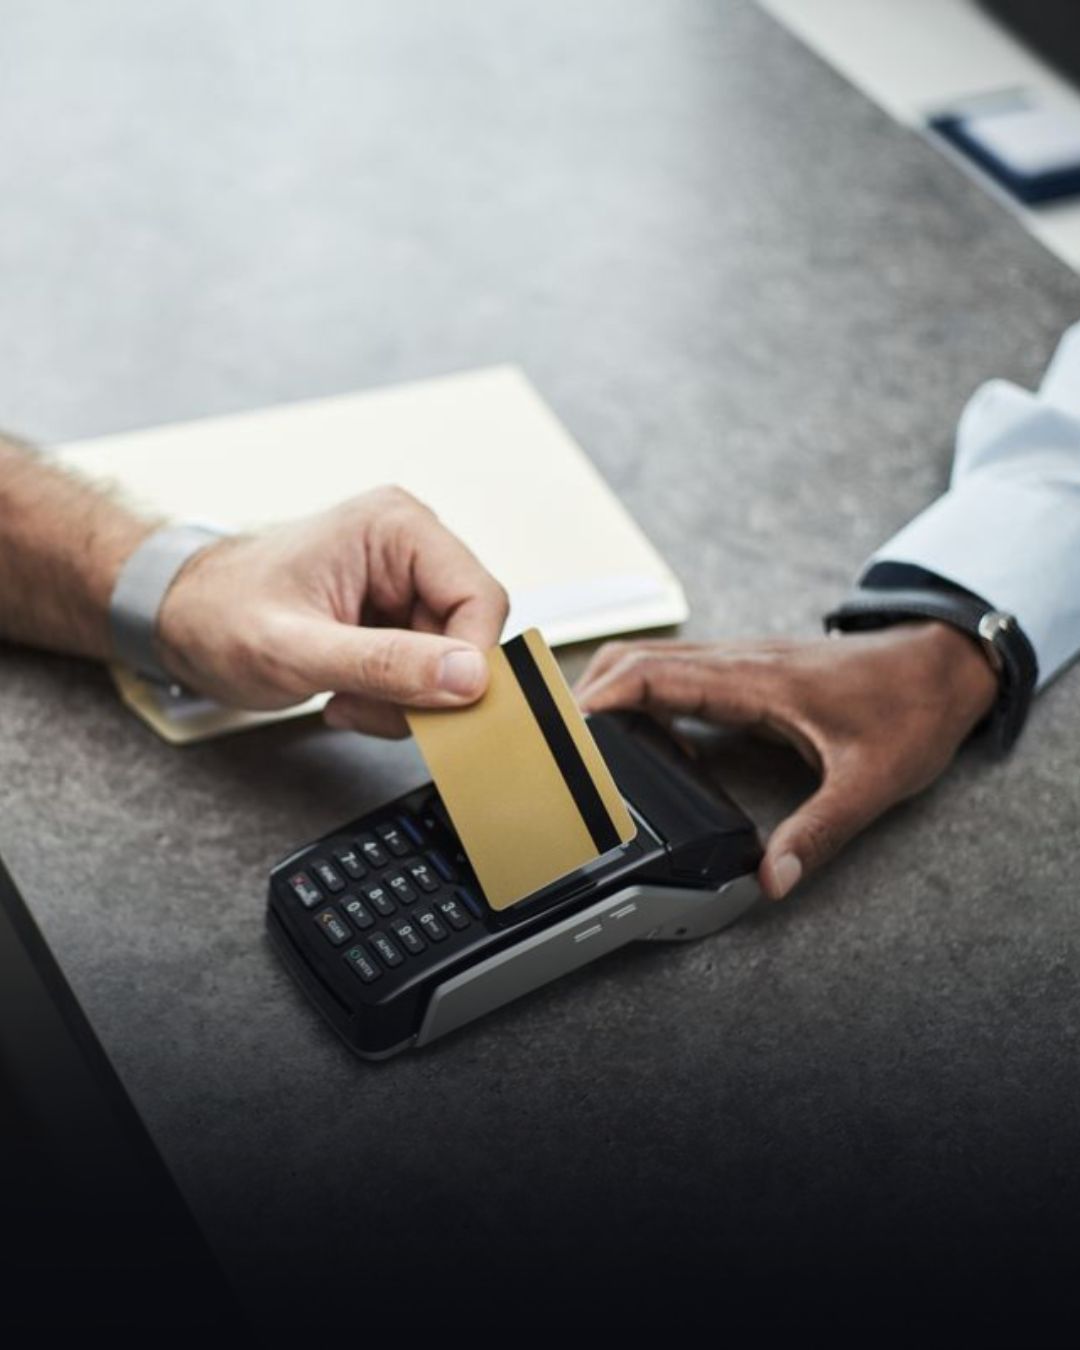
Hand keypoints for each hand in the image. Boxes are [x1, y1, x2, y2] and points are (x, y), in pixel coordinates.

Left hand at [157, 487, 508, 735]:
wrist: (178, 618)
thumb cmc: (218, 615)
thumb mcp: (297, 651)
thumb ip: (386, 665)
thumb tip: (469, 677)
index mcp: (395, 527)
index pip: (481, 598)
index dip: (470, 662)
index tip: (437, 709)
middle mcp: (409, 546)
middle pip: (470, 633)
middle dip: (428, 687)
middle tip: (371, 710)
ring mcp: (403, 582)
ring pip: (451, 661)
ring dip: (406, 700)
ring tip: (346, 700)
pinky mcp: (395, 614)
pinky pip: (426, 670)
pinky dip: (394, 699)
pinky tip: (347, 695)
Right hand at [575, 624, 997, 899]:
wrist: (941, 666)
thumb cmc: (910, 711)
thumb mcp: (871, 782)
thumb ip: (820, 832)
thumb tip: (772, 879)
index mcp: (754, 680)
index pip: (653, 673)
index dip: (600, 697)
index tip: (563, 731)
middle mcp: (737, 662)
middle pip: (636, 658)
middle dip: (587, 694)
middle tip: (561, 745)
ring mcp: (739, 661)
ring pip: (651, 659)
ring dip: (611, 690)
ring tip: (587, 743)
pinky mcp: (745, 670)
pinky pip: (675, 672)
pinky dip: (642, 695)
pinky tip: (645, 738)